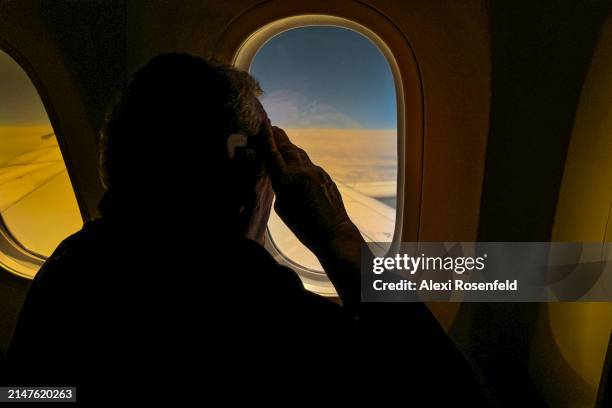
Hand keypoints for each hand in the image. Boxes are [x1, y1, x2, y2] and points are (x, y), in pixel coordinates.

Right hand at [257, 120, 362, 257]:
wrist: (333, 232)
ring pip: (299, 153)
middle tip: (271, 127)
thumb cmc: (303, 226)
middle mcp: (301, 170)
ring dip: (289, 146)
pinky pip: (309, 164)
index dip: (266, 138)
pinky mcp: (325, 176)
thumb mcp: (282, 208)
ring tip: (282, 142)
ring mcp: (316, 171)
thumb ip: (279, 187)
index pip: (272, 153)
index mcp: (286, 179)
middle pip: (287, 147)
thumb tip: (280, 176)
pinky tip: (297, 164)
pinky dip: (300, 160)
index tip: (262, 124)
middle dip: (278, 136)